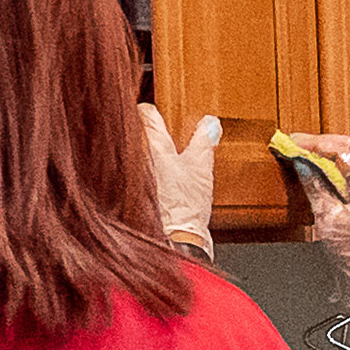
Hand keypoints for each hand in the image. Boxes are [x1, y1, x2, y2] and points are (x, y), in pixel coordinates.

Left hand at [136, 104, 220, 248]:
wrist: (177, 241)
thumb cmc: (185, 206)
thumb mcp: (201, 168)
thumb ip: (204, 142)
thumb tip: (209, 123)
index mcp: (154, 147)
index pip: (146, 115)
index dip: (152, 110)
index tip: (155, 109)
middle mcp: (141, 160)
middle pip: (141, 136)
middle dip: (151, 133)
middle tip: (166, 132)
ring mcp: (139, 179)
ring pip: (142, 156)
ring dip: (151, 156)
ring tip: (168, 160)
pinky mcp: (142, 197)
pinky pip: (145, 177)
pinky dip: (153, 175)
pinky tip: (166, 184)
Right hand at [300, 131, 349, 308]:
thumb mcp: (327, 219)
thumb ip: (315, 186)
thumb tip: (303, 164)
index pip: (343, 152)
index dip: (316, 144)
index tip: (296, 143)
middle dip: (326, 142)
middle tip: (301, 143)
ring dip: (335, 150)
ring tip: (311, 151)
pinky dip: (343, 163)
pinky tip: (326, 165)